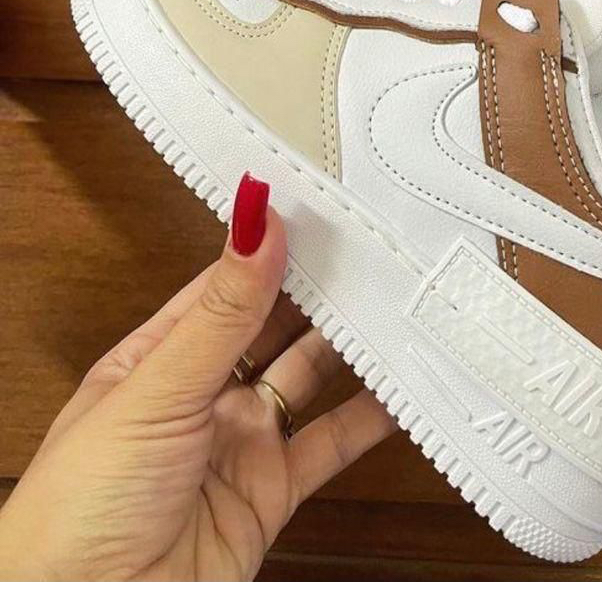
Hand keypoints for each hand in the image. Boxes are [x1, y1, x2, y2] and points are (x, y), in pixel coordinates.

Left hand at [0, 173, 394, 579]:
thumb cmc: (78, 510)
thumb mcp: (156, 391)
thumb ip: (221, 311)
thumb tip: (255, 221)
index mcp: (157, 359)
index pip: (225, 287)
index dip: (271, 251)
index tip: (321, 217)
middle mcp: (201, 395)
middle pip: (274, 328)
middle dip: (318, 293)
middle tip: (371, 256)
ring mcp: (238, 442)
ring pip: (307, 379)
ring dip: (348, 347)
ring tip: (392, 307)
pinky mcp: (270, 491)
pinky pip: (330, 443)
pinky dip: (368, 418)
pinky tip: (397, 391)